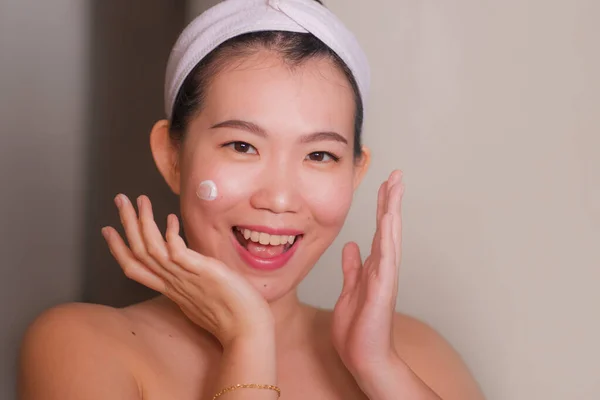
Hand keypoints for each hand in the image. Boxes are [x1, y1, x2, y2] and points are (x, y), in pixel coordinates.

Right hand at [101, 195, 272, 346]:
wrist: (246, 329)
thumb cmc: (230, 314)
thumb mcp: (201, 296)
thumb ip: (190, 282)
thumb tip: (191, 267)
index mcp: (170, 288)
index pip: (135, 268)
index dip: (119, 248)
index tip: (109, 229)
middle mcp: (172, 282)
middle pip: (138, 252)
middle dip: (127, 224)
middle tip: (120, 200)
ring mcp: (185, 278)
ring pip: (151, 248)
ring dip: (143, 221)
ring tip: (141, 200)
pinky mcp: (201, 272)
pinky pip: (177, 251)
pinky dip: (171, 233)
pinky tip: (172, 218)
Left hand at [332, 170, 403, 377]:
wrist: (364, 357)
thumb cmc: (357, 330)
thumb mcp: (349, 291)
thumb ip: (353, 268)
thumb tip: (352, 247)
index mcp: (374, 268)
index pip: (379, 231)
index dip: (382, 207)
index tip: (384, 185)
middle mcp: (383, 268)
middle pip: (389, 227)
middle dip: (391, 200)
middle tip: (395, 175)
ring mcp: (385, 277)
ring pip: (390, 236)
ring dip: (393, 210)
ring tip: (396, 185)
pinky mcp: (383, 288)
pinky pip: (386, 256)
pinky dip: (388, 235)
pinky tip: (389, 217)